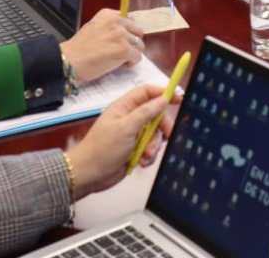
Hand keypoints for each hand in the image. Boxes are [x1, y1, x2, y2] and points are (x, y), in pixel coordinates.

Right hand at [61, 9, 144, 82]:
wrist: (69, 60)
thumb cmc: (78, 49)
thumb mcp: (93, 27)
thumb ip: (109, 26)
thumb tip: (124, 33)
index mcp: (108, 14)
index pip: (130, 20)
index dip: (127, 32)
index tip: (122, 40)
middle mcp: (116, 22)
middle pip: (138, 31)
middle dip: (132, 42)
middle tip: (121, 51)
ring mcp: (121, 35)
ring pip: (139, 45)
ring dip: (131, 53)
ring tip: (118, 59)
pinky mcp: (124, 50)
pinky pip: (137, 57)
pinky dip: (130, 63)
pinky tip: (118, 65)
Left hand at [64, 84, 179, 196]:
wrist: (89, 175)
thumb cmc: (101, 149)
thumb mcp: (126, 128)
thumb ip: (146, 112)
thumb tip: (162, 99)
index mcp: (124, 107)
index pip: (147, 93)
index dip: (163, 93)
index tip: (178, 98)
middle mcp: (130, 118)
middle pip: (156, 114)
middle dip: (162, 126)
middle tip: (168, 134)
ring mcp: (133, 134)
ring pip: (155, 134)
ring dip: (154, 145)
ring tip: (146, 154)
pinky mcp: (135, 149)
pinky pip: (151, 148)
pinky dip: (150, 155)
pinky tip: (142, 161)